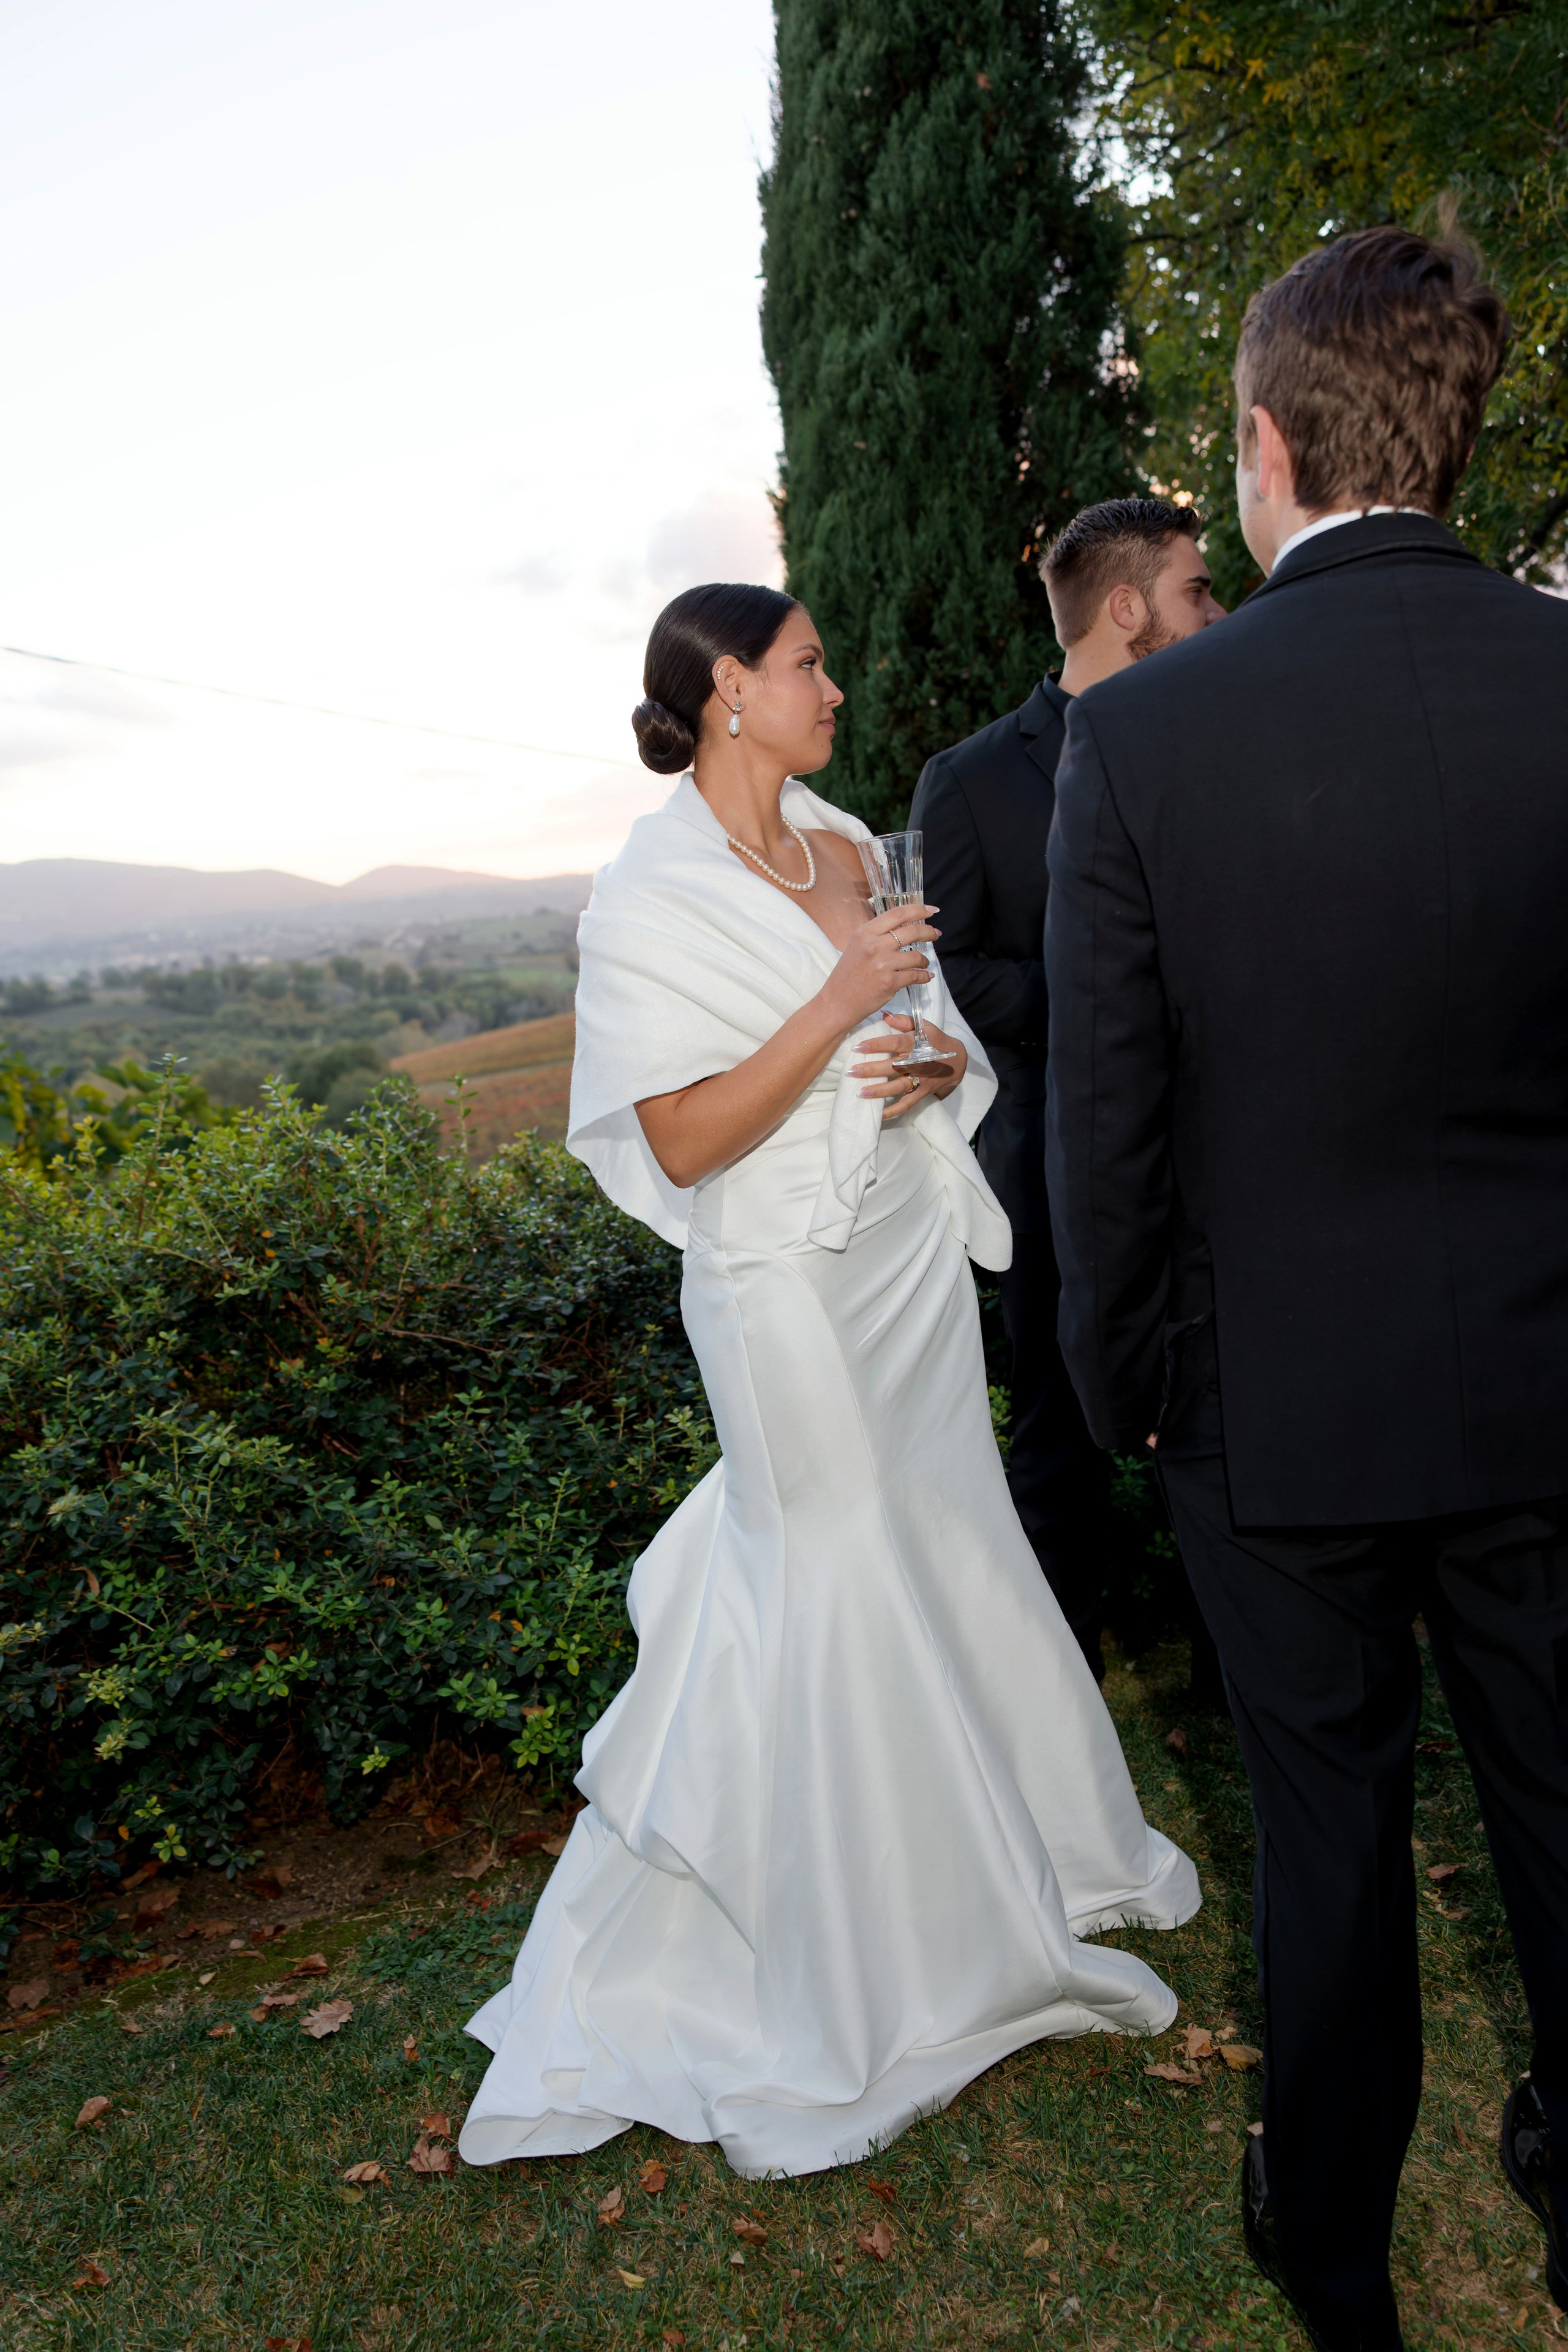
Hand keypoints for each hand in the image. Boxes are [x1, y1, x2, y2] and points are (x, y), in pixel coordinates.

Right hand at [816, 903, 939, 1035]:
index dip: (918, 910)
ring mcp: (883, 964)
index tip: (931, 910)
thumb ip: (877, 935)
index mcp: (865, 932)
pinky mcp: (890, 983)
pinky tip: (925, 976)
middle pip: (912, 931)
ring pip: (917, 956)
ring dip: (924, 960)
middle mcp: (874, 945)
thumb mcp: (857, 946)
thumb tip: (904, 927)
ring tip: (924, 963)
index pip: (897, 913)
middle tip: (936, 934)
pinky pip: (916, 976)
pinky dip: (924, 976)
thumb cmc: (847, 975)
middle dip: (929, 932)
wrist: (837, 1002)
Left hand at [851, 1014, 966, 1119]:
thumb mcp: (924, 1026)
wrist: (957, 1061)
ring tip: (861, 1093)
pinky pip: (907, 1104)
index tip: (858, 1047)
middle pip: (892, 1067)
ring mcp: (920, 1080)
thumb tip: (884, 1015)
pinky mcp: (922, 1092)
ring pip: (898, 1087)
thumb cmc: (936, 1040)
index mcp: (917, 1044)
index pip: (895, 1043)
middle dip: (871, 1070)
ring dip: (879, 1091)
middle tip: (852, 1072)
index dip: (876, 1045)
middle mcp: (917, 1063)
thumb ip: (904, 1021)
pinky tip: (879, 1115)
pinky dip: (894, 1110)